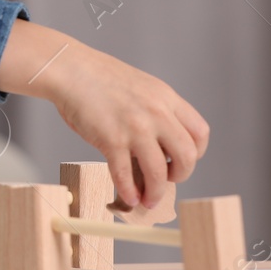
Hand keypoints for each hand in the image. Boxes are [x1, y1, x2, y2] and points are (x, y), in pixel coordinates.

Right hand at [0, 20, 208, 210]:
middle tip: (168, 180)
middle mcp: (156, 113)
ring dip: (156, 192)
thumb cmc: (100, 79)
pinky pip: (126, 175)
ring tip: (149, 199)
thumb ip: (155, 112)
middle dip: (181, 175)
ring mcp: (134, 127)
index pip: (200, 133)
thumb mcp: (142, 88)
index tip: (181, 160)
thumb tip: (158, 147)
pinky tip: (128, 196)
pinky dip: (128, 191)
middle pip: (187, 156)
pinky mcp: (111, 140)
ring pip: (158, 172)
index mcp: (166, 98)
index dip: (196, 153)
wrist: (71, 70)